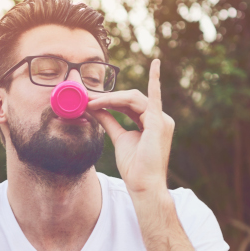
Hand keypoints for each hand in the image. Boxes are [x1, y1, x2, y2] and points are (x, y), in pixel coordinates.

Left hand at [86, 59, 171, 196]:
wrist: (143, 185)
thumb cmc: (135, 167)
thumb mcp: (119, 138)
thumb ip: (109, 121)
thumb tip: (95, 108)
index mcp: (152, 123)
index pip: (130, 105)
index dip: (111, 101)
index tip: (91, 100)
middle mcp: (160, 119)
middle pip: (131, 99)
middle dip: (108, 98)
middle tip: (87, 98)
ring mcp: (162, 120)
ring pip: (133, 98)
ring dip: (111, 98)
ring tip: (92, 102)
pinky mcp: (159, 122)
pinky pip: (150, 98)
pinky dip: (154, 80)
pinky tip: (155, 65)